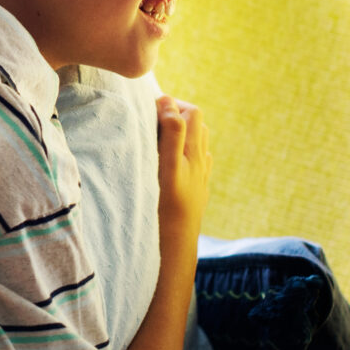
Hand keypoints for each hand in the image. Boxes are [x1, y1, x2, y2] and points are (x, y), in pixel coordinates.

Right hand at [155, 95, 211, 244]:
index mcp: (193, 152)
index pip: (190, 113)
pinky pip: (197, 160)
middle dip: (177, 114)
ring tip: (159, 134)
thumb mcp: (167, 166)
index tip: (148, 109)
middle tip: (152, 118)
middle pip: (197, 123)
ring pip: (198, 141)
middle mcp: (200, 161)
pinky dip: (185, 150)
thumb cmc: (166, 206)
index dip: (171, 104)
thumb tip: (168, 102)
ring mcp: (200, 176)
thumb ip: (171, 133)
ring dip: (182, 131)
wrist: (175, 247)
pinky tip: (171, 158)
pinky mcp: (197, 189)